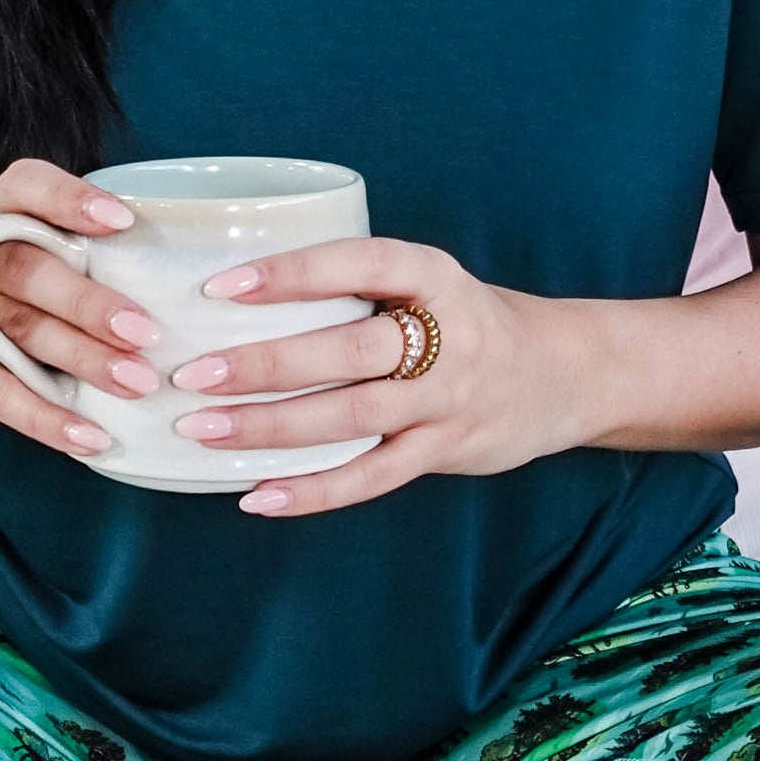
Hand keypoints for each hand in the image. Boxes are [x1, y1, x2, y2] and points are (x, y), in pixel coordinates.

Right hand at [0, 160, 165, 461]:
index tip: (124, 223)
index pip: (25, 186)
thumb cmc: (20, 296)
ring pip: (19, 329)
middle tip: (146, 333)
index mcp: (0, 212)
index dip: (70, 200)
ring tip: (138, 384)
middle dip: (89, 303)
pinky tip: (91, 436)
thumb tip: (188, 285)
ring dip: (83, 359)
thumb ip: (93, 257)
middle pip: (27, 268)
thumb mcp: (46, 260)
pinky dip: (47, 417)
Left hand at [164, 236, 591, 516]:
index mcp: (435, 276)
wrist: (565, 373)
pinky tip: (257, 496)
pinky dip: (313, 491)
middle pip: (349, 351)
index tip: (223, 286)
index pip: (360, 264)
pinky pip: (372, 477)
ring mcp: (448, 400)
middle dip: (266, 364)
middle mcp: (446, 336)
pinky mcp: (445, 451)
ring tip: (204, 430)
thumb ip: (361, 286)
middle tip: (195, 373)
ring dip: (273, 427)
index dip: (293, 273)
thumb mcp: (430, 281)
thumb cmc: (470, 319)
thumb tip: (242, 293)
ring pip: (352, 418)